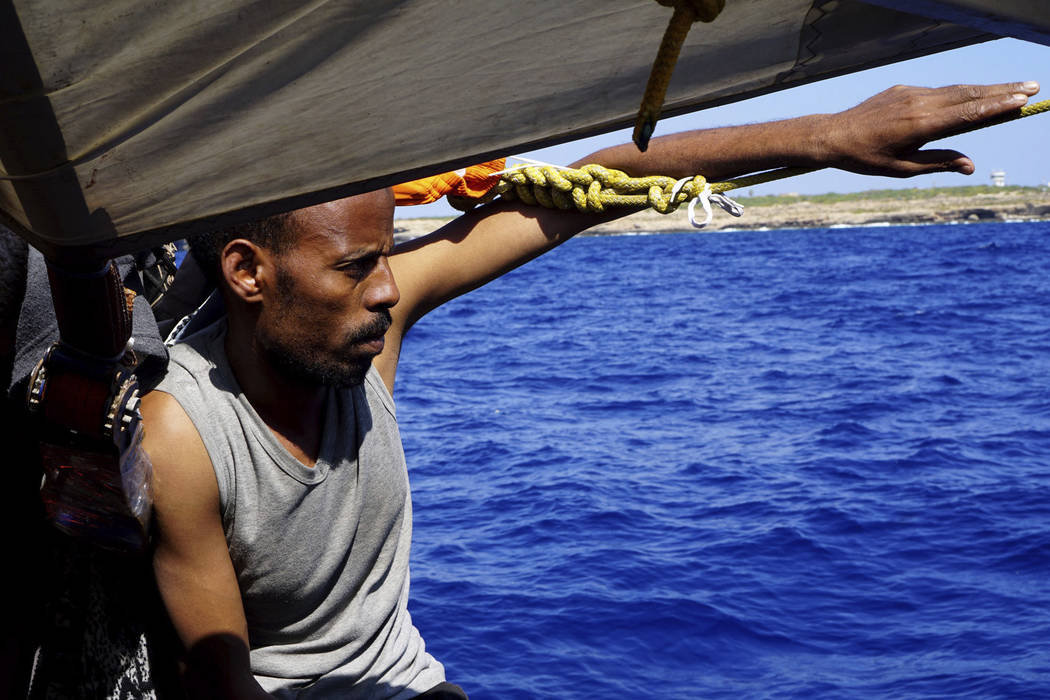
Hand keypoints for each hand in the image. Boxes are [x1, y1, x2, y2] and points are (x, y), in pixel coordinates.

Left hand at [822, 82, 1039, 177]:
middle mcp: (919, 104)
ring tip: (1013, 90)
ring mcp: (910, 94)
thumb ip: (938, 164)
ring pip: (955, 90)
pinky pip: (937, 91)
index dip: (997, 106)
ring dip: (985, 89)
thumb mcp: (903, 169)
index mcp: (921, 125)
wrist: (832, 136)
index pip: (968, 113)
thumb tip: (971, 166)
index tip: (1023, 101)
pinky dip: (958, 94)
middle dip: (1003, 91)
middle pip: (969, 95)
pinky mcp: (903, 90)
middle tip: (1033, 88)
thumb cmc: (866, 159)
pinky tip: (973, 98)